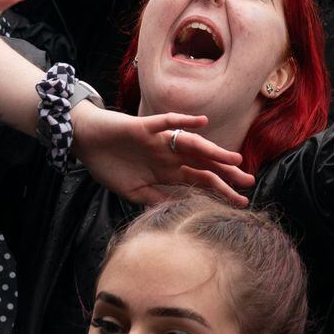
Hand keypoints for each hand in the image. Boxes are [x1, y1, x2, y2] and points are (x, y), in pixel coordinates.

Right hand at [72, 107, 255, 205]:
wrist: (84, 142)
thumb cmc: (108, 165)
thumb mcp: (133, 191)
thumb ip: (155, 199)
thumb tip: (179, 212)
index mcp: (167, 172)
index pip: (200, 182)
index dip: (220, 191)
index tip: (241, 203)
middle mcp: (168, 156)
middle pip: (203, 164)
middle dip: (226, 174)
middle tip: (249, 183)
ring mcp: (159, 141)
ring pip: (192, 145)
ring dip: (213, 151)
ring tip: (234, 159)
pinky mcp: (144, 128)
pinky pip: (167, 122)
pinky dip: (183, 121)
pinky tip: (201, 122)